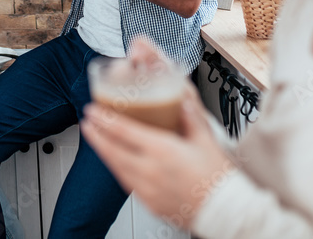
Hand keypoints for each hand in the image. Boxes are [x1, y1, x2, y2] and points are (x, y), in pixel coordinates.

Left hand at [80, 40, 234, 229]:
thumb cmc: (218, 179)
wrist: (224, 212)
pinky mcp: (150, 203)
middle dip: (96, 135)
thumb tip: (182, 100)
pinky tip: (116, 163)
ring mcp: (148, 189)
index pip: (124, 132)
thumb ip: (191, 117)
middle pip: (113, 150)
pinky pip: (126, 182)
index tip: (93, 111)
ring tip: (96, 140)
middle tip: (87, 122)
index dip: (105, 120)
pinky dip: (117, 169)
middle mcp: (150, 170)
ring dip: (103, 152)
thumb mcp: (206, 141)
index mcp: (163, 151)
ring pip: (116, 167)